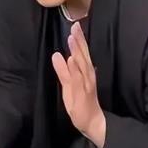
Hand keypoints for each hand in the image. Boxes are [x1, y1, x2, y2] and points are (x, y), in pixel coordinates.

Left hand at [52, 22, 105, 147]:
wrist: (91, 123)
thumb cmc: (80, 104)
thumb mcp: (68, 85)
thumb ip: (62, 71)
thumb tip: (56, 55)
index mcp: (84, 73)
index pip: (81, 53)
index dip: (79, 40)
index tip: (75, 25)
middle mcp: (88, 75)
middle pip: (83, 55)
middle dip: (79, 41)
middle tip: (75, 26)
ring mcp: (86, 84)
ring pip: (82, 64)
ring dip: (78, 51)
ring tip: (72, 39)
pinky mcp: (84, 93)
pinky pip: (79, 79)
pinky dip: (75, 69)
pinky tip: (72, 59)